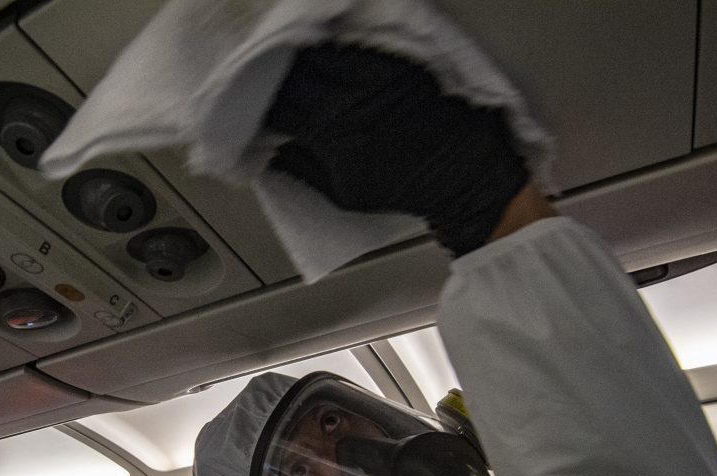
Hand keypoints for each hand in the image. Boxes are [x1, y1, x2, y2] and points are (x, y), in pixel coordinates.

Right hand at [263, 43, 530, 256]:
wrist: (464, 174)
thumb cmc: (406, 188)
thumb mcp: (344, 194)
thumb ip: (301, 168)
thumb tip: (269, 149)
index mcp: (331, 133)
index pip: (278, 105)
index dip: (259, 101)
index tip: (252, 102)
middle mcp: (350, 98)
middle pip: (294, 68)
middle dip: (275, 69)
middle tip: (266, 72)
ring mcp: (376, 73)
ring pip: (322, 47)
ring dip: (302, 49)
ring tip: (292, 54)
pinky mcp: (398, 59)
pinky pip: (356, 40)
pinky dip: (336, 41)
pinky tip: (327, 44)